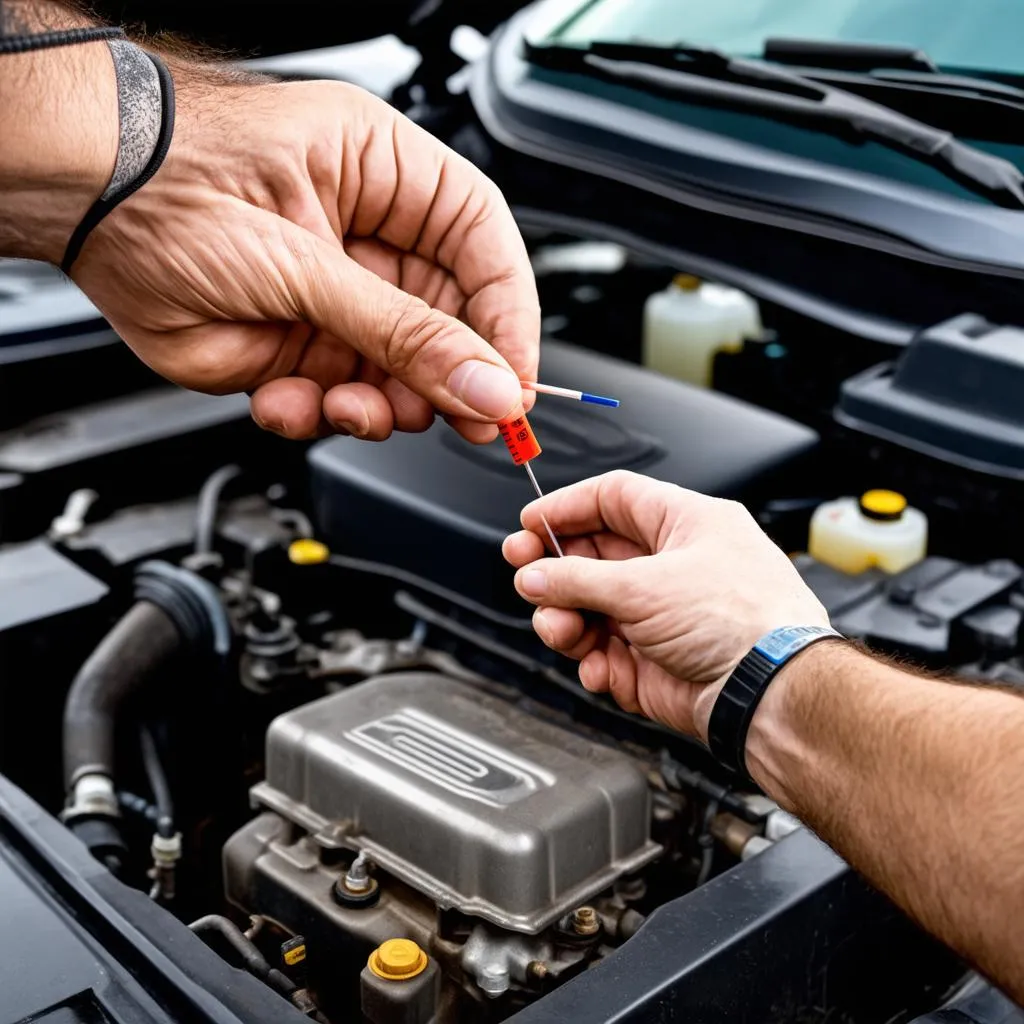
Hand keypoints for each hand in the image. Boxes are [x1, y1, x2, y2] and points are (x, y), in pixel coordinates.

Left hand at [70, 74, 538, 442]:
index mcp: (390, 180)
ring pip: (402, 376)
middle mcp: (373, 242)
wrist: (82, 211)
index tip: (515, 382)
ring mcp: (338, 300)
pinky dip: (322, 415)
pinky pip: (342, 402)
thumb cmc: (174, 182)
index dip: (509, 319)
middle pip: (453, 324)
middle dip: (453, 379)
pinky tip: (290, 397)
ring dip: (384, 406)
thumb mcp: (307, 262)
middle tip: (462, 419)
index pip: (485, 250)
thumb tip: (488, 385)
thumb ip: (404, 333)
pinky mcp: (303, 350)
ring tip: (349, 403)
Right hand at [502, 471, 827, 739]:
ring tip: (560, 629)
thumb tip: (536, 574)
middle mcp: (674, 566)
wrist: (769, 693)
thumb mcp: (644, 586)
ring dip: (566, 620)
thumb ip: (577, 579)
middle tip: (525, 576)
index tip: (530, 524)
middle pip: (594, 556)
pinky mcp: (655, 660)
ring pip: (591, 609)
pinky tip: (597, 665)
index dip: (567, 509)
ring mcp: (663, 615)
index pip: (614, 500)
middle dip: (556, 570)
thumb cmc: (743, 622)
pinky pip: (604, 653)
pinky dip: (592, 661)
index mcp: (685, 525)